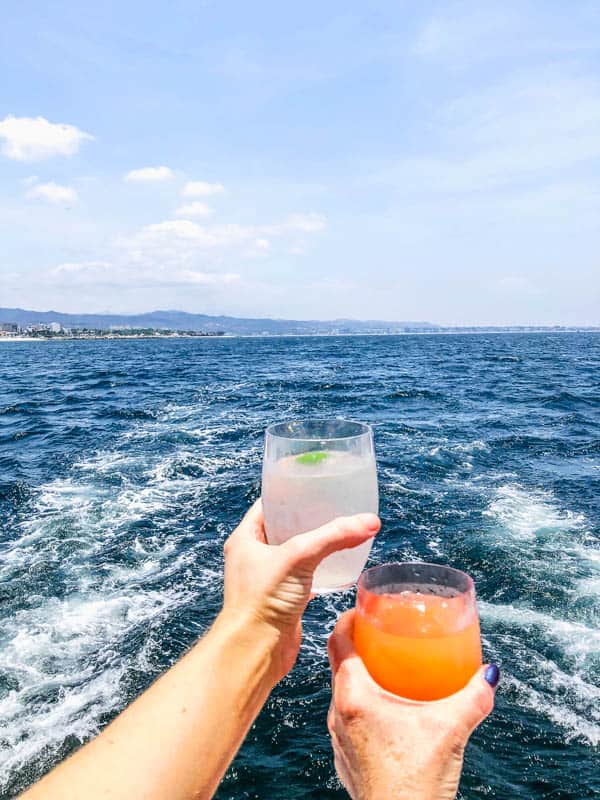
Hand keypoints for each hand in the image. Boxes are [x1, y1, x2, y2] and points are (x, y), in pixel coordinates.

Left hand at [222, 500, 379, 680]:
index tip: (313, 484)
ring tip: (339, 531)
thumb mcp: (298, 557)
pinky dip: (318, 569)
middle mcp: (252, 556)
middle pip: (283, 527)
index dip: (289, 492)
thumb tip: (368, 521)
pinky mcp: (282, 599)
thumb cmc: (262, 602)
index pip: (268, 504)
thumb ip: (334, 536)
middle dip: (307, 517)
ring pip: (294, 553)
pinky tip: (337, 565)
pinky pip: (302, 576)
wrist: (255, 651)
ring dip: (314, 544)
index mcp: (245, 538)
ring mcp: (266, 579)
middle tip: (333, 506)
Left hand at [327, 610, 497, 799]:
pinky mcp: (346, 755)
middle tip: (382, 634)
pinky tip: (388, 710)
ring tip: (387, 668)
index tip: (363, 609)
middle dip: (359, 644)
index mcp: (353, 695)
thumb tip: (488, 675)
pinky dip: (363, 703)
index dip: (348, 618)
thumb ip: (473, 696)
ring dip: (360, 674)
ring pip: (343, 691)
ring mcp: (339, 736)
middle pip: (340, 663)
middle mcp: (338, 711)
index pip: (338, 640)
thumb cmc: (414, 781)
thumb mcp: (450, 729)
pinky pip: (348, 716)